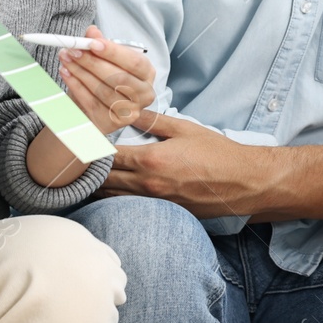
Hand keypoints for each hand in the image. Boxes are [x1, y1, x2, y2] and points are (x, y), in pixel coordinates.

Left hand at [58, 25, 156, 133]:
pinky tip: (66, 73)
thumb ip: (100, 43)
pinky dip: (76, 86)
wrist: (96, 107)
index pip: (134, 62)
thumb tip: (92, 32)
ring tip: (66, 59)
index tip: (92, 43)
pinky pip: (91, 103)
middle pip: (119, 78)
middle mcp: (144, 94)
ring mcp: (130, 111)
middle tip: (73, 50)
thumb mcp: (104, 58)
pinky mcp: (113, 123)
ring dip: (80, 73)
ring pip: (103, 91)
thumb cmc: (105, 78)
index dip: (113, 52)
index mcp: (147, 73)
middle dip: (92, 62)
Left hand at [98, 111, 262, 217]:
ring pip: (112, 198)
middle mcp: (148, 184)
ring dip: (99, 186)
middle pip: (104, 180)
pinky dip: (116, 199)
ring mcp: (154, 202)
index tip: (84, 141)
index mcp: (151, 160)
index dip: (92, 148)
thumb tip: (129, 110)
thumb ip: (153, 120)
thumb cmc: (217, 153)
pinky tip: (113, 191)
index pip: (108, 156)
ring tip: (90, 175)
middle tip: (80, 159)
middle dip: (90, 169)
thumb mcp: (185, 128)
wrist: (243, 182)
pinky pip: (129, 207)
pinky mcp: (162, 213)